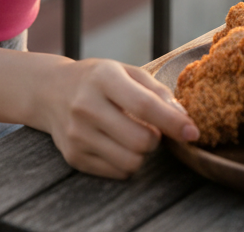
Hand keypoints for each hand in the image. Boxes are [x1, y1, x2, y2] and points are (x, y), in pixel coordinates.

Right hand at [33, 57, 198, 177]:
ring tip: (132, 135)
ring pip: (131, 162)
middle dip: (156, 139)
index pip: (144, 105)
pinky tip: (116, 143)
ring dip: (142, 153)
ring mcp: (76, 134)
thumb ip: (157, 92)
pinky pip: (117, 173)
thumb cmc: (98, 79)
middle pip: (141, 140)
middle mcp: (86, 106)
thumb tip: (183, 119)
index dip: (172, 122)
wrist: (51, 90)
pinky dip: (126, 162)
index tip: (192, 132)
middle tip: (150, 128)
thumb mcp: (125, 71)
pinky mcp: (73, 157)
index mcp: (103, 77)